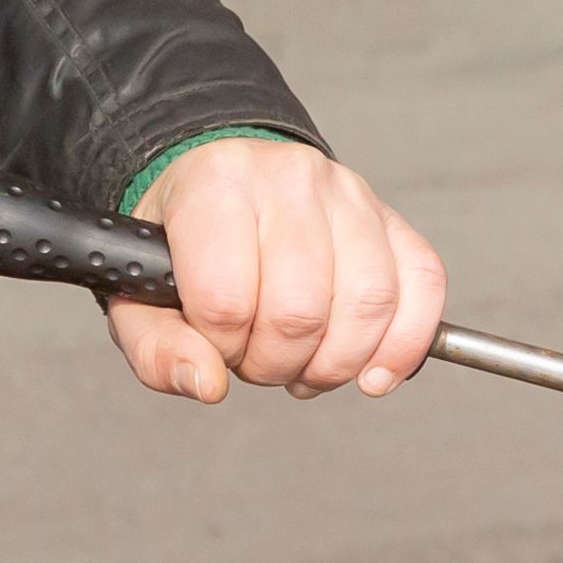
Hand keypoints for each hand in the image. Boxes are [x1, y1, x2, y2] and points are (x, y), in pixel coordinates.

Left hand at [107, 135, 448, 402]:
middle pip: (301, 309)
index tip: (215, 344)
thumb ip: (157, 348)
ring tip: (308, 367)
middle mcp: (289, 178)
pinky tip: (376, 373)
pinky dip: (407, 343)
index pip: (228, 297)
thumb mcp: (138, 294)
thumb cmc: (184, 243)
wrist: (223, 183)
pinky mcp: (392, 218)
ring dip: (338, 362)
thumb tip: (207, 385)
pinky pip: (424, 283)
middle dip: (279, 362)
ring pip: (370, 302)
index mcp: (216, 185)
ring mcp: (350, 195)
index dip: (222, 346)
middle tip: (261, 361)